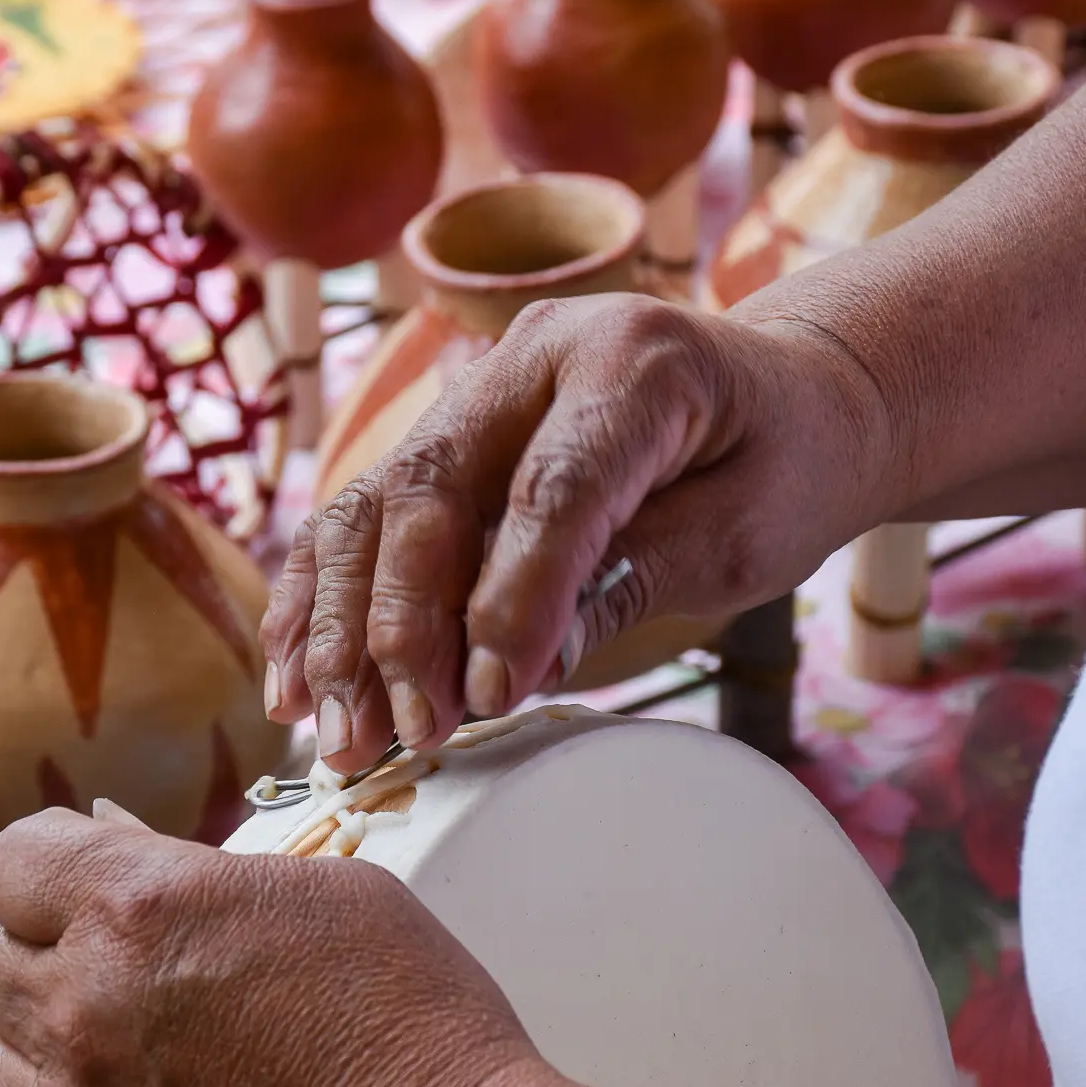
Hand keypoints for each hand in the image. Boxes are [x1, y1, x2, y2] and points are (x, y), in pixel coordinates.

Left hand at [0, 809, 538, 1086]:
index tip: (83, 882)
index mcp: (137, 909)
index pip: (13, 859)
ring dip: (31, 1055)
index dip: (53, 865)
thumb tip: (118, 840)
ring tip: (106, 1058)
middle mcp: (85, 1011)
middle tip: (126, 974)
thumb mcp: (328, 896)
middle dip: (49, 954)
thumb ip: (200, 868)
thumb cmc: (416, 1034)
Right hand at [263, 294, 897, 769]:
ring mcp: (477, 388)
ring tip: (332, 729)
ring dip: (340, 624)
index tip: (485, 696)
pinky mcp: (444, 433)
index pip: (552, 486)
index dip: (512, 596)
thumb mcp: (743, 536)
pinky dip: (321, 598)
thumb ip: (629, 583)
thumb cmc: (781, 464)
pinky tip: (297, 676)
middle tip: (399, 731)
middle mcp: (533, 355)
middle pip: (432, 488)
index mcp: (632, 360)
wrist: (788, 396)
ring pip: (375, 502)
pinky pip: (363, 513)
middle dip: (400, 623)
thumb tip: (507, 670)